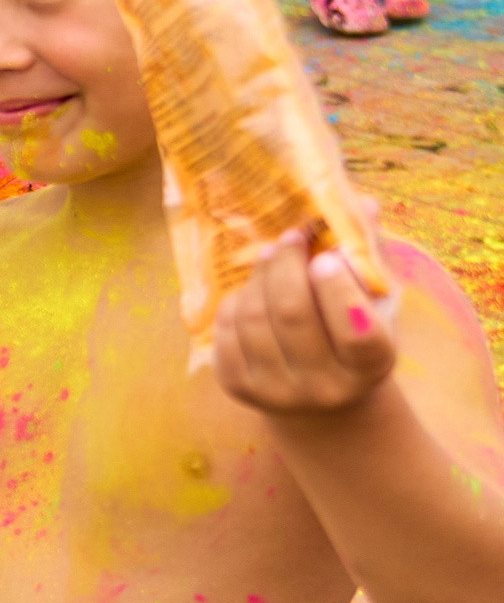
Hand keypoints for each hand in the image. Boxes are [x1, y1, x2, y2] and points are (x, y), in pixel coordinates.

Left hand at [214, 230, 397, 415]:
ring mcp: (277, 391)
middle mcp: (325, 388)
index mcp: (372, 366)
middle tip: (289, 238)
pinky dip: (237, 300)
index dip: (337, 288)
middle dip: (286, 265)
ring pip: (254, 317)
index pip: (357, 332)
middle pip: (293, 314)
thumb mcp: (375, 302)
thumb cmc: (354, 335)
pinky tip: (253, 289)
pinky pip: (226, 328)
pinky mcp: (237, 387)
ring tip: (272, 257)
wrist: (322, 400)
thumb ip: (370, 255)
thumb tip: (363, 203)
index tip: (324, 256)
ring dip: (260, 276)